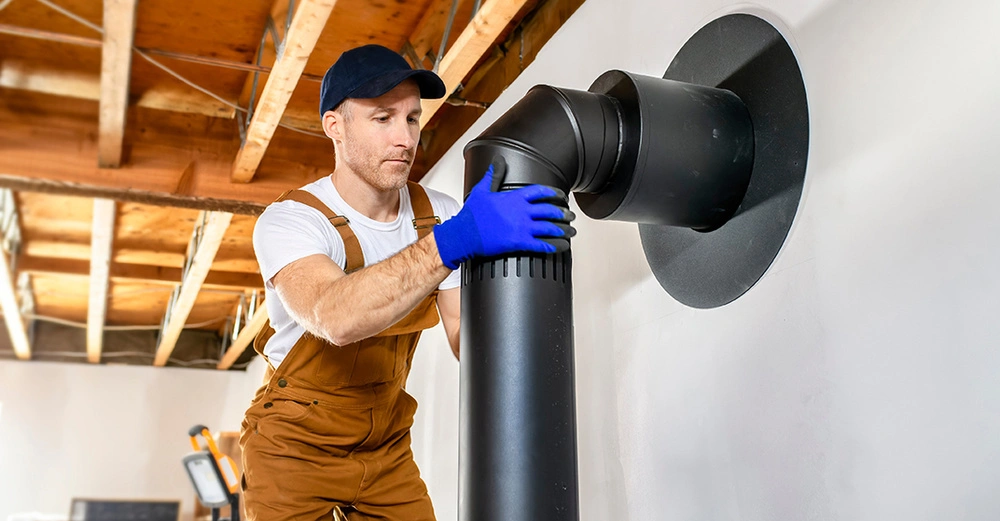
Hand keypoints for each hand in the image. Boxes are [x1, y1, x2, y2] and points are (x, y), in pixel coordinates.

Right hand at [434, 162, 575, 268]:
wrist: (464, 234)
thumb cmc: (472, 214)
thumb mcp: (482, 190)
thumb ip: (494, 175)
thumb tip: (498, 161)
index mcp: (515, 198)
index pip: (541, 191)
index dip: (555, 193)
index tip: (562, 196)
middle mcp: (522, 211)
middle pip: (550, 210)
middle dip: (563, 213)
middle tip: (570, 216)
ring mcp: (522, 227)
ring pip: (550, 228)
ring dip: (563, 230)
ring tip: (571, 231)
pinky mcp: (519, 242)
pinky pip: (542, 245)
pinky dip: (555, 246)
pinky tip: (562, 246)